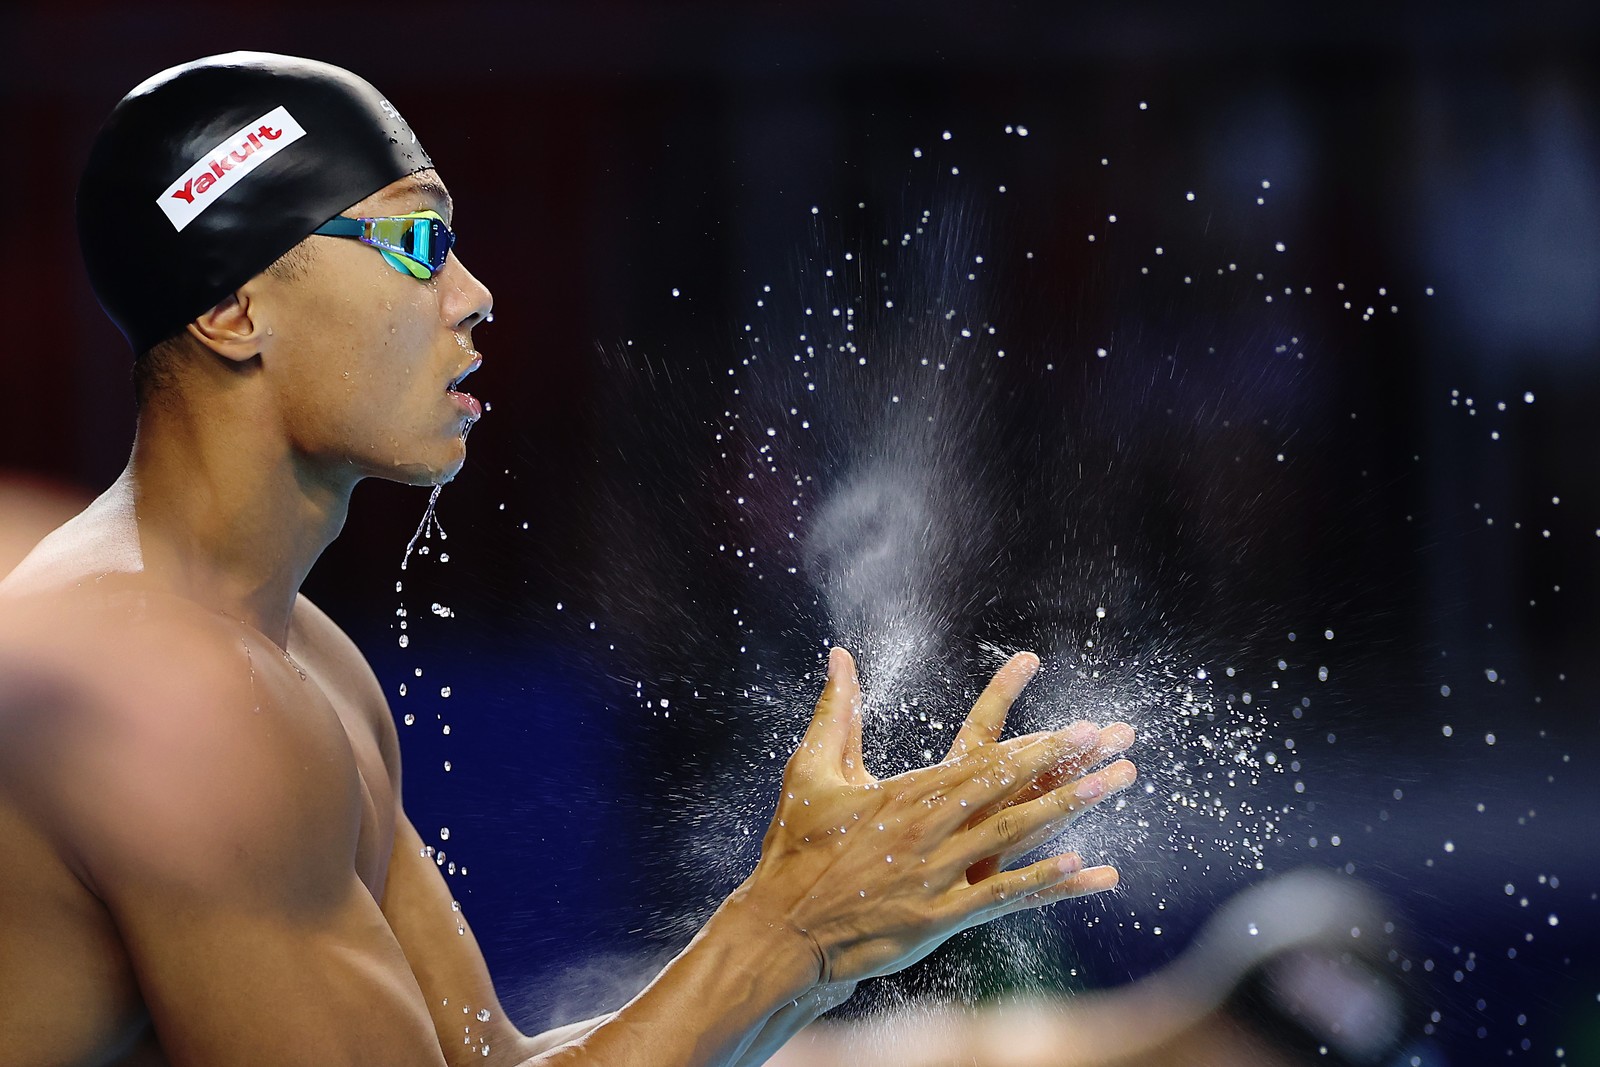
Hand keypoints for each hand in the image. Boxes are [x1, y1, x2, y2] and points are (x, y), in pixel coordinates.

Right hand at [733, 648, 1135, 986]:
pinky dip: (1040, 879)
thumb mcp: (809, 771)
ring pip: (1015, 833)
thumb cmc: (793, 848)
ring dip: (1068, 807)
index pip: (984, 758)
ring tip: (1112, 784)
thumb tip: (839, 656)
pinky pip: (999, 895)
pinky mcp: (936, 919)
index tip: (1077, 725)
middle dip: (1066, 761)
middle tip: (1112, 740)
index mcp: (905, 793)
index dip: (1036, 740)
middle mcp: (927, 828)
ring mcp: (935, 874)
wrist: (780, 928)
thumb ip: (836, 712)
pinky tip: (1082, 865)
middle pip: (1010, 787)